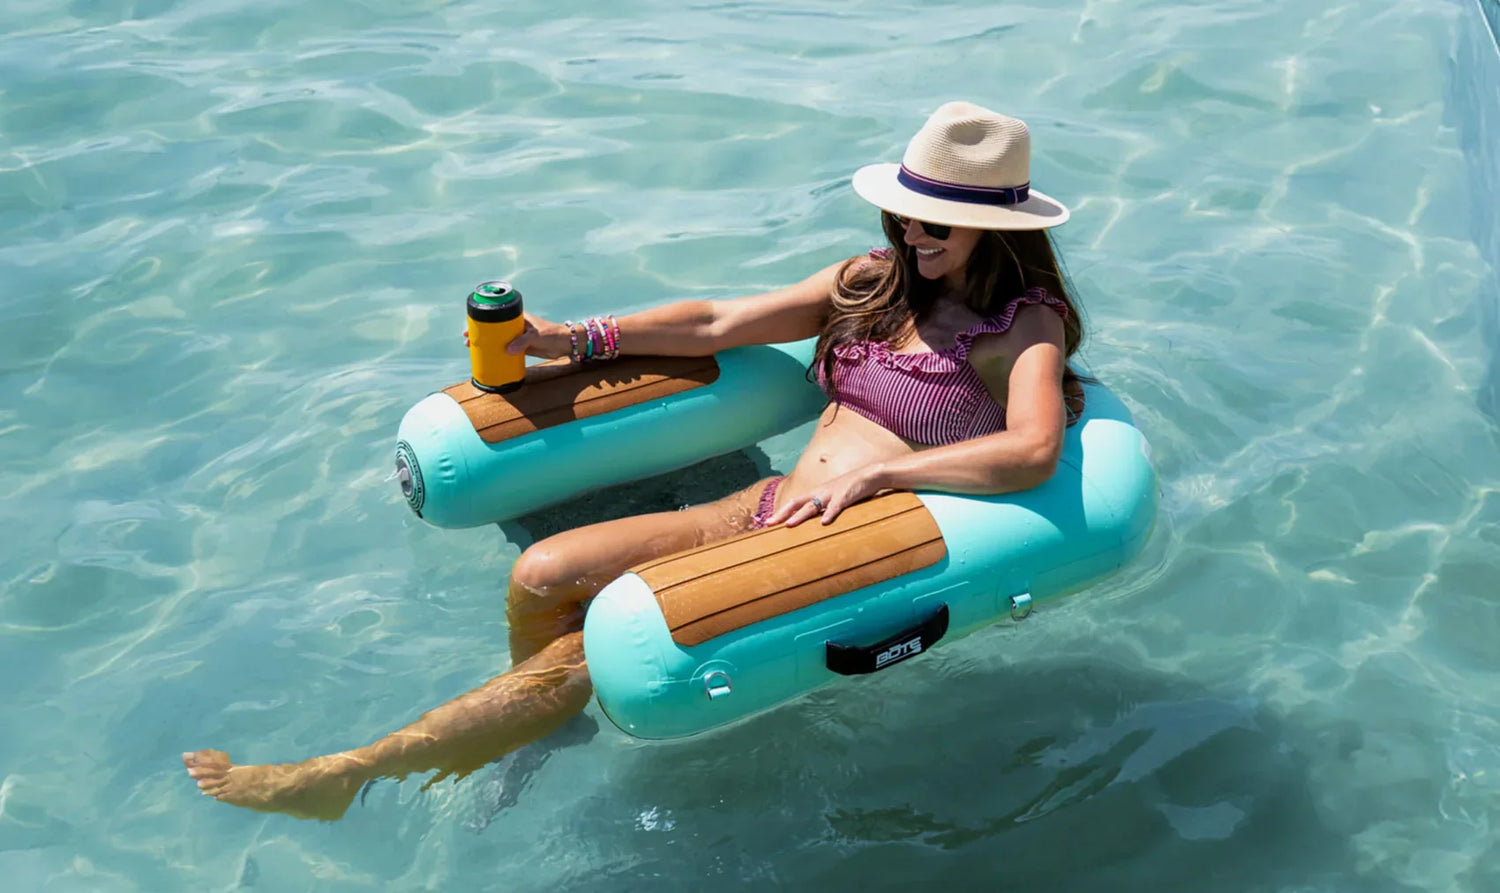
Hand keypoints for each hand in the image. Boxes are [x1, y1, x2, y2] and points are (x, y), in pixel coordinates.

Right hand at [462, 313, 570, 358]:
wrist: (565, 344)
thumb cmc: (552, 335)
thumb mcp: (536, 336)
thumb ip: (523, 342)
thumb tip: (507, 350)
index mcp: (518, 317)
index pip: (496, 316)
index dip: (483, 321)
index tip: (471, 326)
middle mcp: (516, 326)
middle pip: (494, 328)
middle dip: (481, 333)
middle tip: (468, 340)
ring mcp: (518, 337)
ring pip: (499, 339)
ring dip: (488, 343)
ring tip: (474, 349)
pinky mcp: (522, 347)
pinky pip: (507, 349)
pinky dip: (498, 352)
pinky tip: (490, 357)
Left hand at [765, 466, 883, 526]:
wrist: (869, 475)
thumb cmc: (851, 488)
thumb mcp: (834, 497)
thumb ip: (824, 507)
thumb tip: (816, 522)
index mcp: (817, 493)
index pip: (794, 502)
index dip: (781, 511)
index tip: (768, 521)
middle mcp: (820, 492)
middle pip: (797, 502)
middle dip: (782, 513)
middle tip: (769, 523)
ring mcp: (832, 493)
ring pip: (813, 505)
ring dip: (801, 515)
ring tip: (789, 524)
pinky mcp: (846, 496)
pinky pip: (836, 506)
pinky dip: (829, 514)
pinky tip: (824, 522)